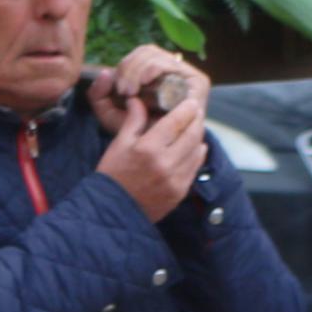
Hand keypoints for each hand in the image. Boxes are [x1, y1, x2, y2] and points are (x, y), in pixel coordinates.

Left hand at [88, 42, 202, 132]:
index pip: (140, 54)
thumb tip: (105, 73)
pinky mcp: (197, 81)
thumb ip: (99, 95)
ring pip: (158, 56)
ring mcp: (186, 75)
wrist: (157, 152)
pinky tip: (144, 83)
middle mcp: (172, 70)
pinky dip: (153, 69)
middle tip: (124, 91)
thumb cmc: (136, 132)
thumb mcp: (110, 113)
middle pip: (148, 52)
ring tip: (132, 92)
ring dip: (139, 71)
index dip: (126, 65)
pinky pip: (173, 66)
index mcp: (154, 72)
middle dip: (130, 69)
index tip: (117, 88)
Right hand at [96, 79, 208, 220]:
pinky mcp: (180, 192)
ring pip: (197, 151)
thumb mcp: (119, 144)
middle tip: (197, 111)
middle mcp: (165, 163)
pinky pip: (195, 168)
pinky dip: (198, 154)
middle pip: (192, 135)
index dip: (186, 109)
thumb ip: (133, 121)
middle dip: (196, 120)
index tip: (191, 101)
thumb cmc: (113, 174)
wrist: (113, 210)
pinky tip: (196, 147)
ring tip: (196, 127)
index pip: (175, 122)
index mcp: (148, 148)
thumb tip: (138, 100)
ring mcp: (175, 179)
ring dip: (199, 136)